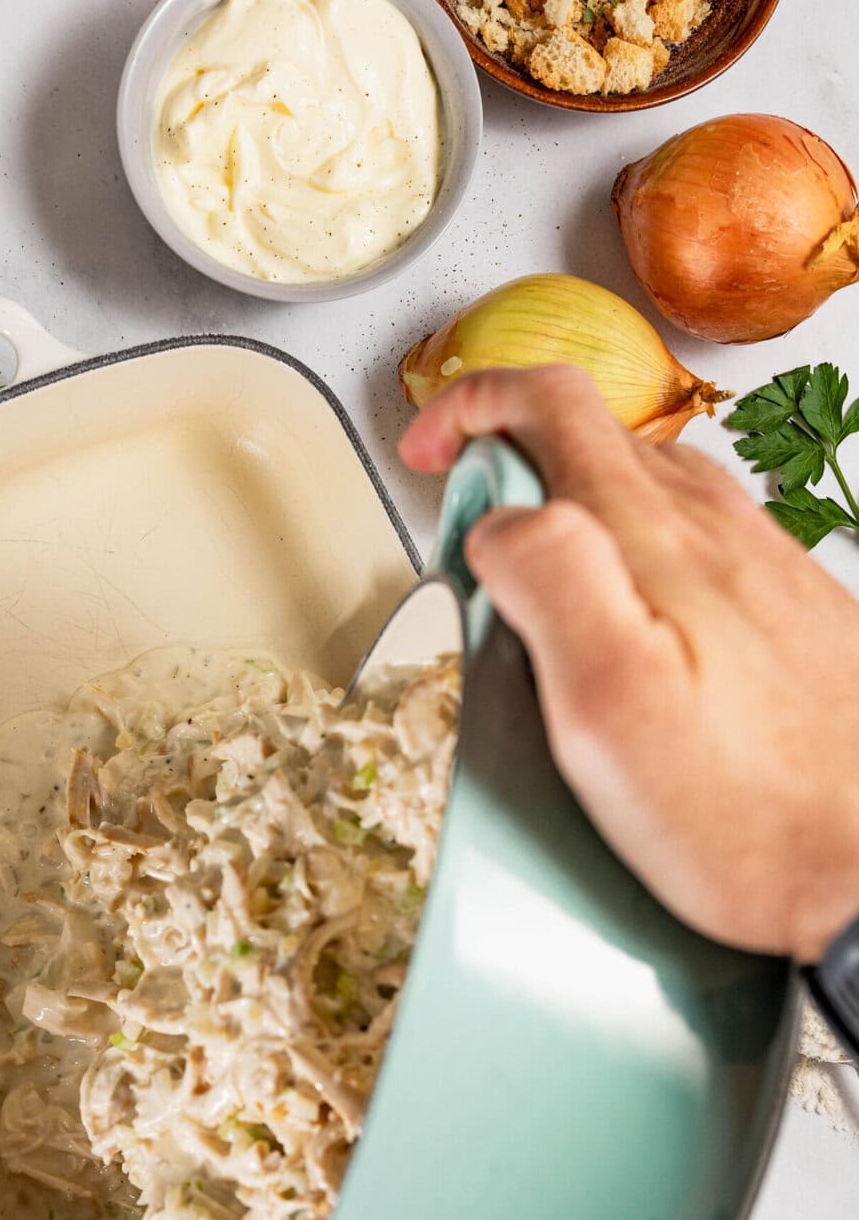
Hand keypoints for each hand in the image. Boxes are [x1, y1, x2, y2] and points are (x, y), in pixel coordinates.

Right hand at [400, 365, 858, 962]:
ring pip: (652, 494)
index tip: (429, 454)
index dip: (470, 406)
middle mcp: (719, 531)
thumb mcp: (608, 703)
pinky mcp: (792, 616)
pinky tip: (635, 640)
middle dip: (514, 465)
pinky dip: (640, 562)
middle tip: (473, 545)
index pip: (550, 403)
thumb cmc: (744, 816)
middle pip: (598, 440)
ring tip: (541, 594)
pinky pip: (701, 550)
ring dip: (577, 513)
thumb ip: (547, 580)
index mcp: (655, 538)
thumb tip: (500, 520)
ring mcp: (764, 567)